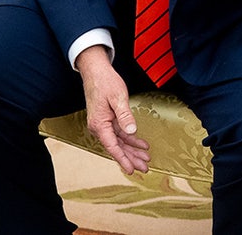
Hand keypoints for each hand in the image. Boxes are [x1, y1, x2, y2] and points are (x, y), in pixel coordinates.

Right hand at [77, 46, 150, 174]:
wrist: (95, 71)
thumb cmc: (105, 82)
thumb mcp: (117, 97)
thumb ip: (125, 115)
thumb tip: (132, 131)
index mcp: (99, 124)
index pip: (112, 146)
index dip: (123, 159)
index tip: (131, 170)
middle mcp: (100, 127)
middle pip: (117, 147)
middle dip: (131, 158)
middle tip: (145, 168)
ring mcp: (103, 124)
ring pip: (120, 142)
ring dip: (133, 150)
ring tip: (146, 159)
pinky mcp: (108, 119)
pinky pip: (120, 133)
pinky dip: (131, 139)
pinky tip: (141, 145)